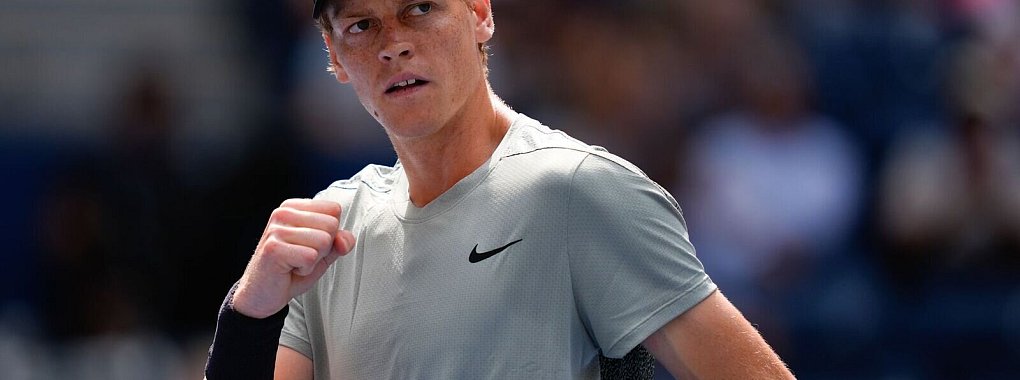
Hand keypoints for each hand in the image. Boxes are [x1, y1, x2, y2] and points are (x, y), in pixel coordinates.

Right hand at [232, 199, 355, 317]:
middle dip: (323, 248)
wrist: (262, 294)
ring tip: (294, 263)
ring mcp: (277, 229)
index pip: (334, 210)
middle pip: (331, 224)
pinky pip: (311, 257)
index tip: (309, 245)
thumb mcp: (322, 253)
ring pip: (324, 241)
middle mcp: (283, 213)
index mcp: (294, 207)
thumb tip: (345, 239)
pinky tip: (289, 269)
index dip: (330, 234)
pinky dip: (305, 269)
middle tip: (301, 257)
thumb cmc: (290, 270)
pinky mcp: (274, 248)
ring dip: (314, 260)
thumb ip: (339, 242)